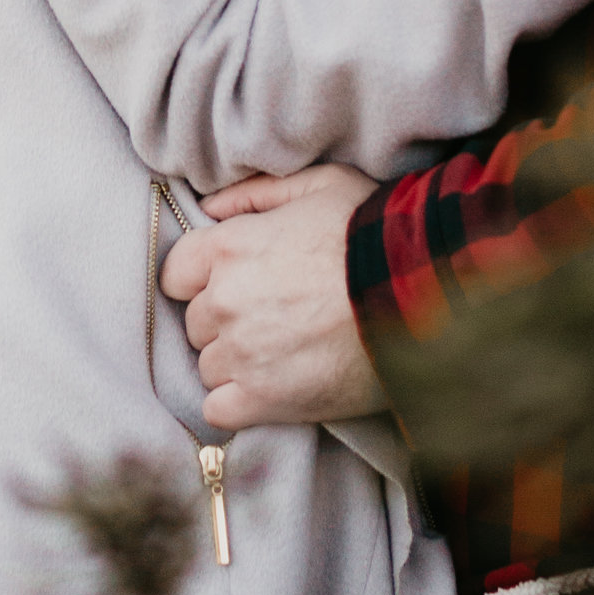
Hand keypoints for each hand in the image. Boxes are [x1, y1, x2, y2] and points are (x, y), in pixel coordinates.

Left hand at [158, 162, 382, 428]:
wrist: (418, 294)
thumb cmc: (371, 232)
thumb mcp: (319, 186)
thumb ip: (256, 193)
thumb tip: (209, 207)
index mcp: (228, 247)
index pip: (175, 273)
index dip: (202, 279)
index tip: (232, 284)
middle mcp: (223, 301)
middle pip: (196, 322)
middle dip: (224, 320)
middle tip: (271, 317)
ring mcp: (241, 354)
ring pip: (209, 366)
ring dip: (235, 362)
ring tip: (281, 352)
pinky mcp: (264, 400)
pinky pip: (220, 409)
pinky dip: (239, 403)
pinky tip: (271, 389)